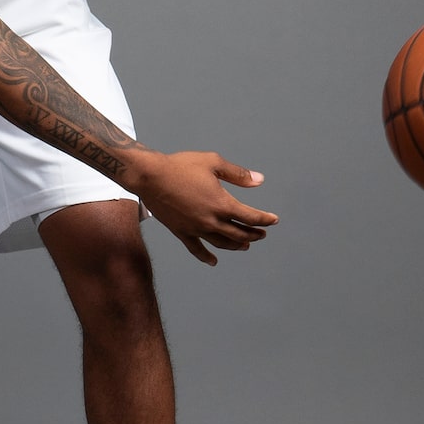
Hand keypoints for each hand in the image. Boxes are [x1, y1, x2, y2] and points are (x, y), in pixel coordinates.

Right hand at [126, 150, 277, 264]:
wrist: (150, 176)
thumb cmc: (181, 166)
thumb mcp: (213, 163)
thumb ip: (237, 174)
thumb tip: (259, 180)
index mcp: (221, 203)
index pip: (250, 217)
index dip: (265, 219)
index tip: (273, 220)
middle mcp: (211, 220)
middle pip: (239, 233)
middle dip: (254, 234)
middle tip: (262, 234)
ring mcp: (196, 229)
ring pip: (222, 243)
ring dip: (236, 245)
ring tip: (245, 245)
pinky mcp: (182, 232)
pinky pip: (197, 249)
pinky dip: (206, 256)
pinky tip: (214, 261)